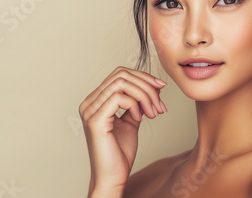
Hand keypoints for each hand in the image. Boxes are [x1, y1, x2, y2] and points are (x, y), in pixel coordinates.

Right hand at [79, 66, 167, 196]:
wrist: (113, 177)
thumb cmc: (120, 153)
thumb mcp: (132, 121)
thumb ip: (137, 102)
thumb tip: (153, 84)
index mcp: (95, 101)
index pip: (119, 74)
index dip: (142, 77)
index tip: (161, 87)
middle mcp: (89, 102)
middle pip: (121, 74)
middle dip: (146, 85)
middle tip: (160, 104)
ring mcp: (90, 110)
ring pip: (122, 83)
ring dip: (145, 95)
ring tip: (154, 113)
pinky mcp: (95, 120)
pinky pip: (119, 98)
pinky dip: (135, 105)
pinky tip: (140, 119)